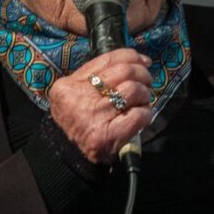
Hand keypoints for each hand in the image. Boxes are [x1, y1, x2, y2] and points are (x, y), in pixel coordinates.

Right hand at [47, 48, 153, 163]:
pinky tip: (142, 116)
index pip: (107, 60)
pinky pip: (138, 115)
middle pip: (123, 72)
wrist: (67, 156)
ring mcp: (95, 117)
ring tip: (142, 101)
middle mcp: (80, 99)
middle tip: (146, 81)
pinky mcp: (109, 135)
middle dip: (142, 74)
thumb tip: (135, 61)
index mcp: (69, 86)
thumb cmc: (76, 121)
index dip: (130, 56)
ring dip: (144, 94)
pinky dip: (146, 113)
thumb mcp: (75, 94)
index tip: (143, 60)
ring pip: (133, 90)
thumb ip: (96, 76)